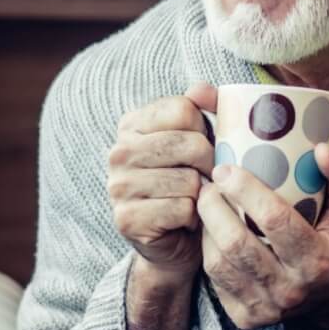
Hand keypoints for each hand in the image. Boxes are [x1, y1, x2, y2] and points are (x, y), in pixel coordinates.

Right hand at [107, 83, 217, 279]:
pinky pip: (181, 209)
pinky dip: (193, 218)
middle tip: (206, 179)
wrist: (175, 240)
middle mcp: (119, 152)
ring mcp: (118, 186)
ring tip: (193, 200)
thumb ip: (204, 108)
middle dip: (210, 165)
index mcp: (132, 124)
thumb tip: (202, 88)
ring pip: (189, 180)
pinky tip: (184, 220)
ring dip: (202, 195)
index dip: (205, 130)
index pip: (183, 109)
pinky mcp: (127, 219)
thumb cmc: (190, 183)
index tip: (203, 147)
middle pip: (190, 144)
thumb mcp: (200, 140)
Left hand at [196, 143, 328, 329]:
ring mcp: (266, 307)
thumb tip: (322, 150)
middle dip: (214, 207)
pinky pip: (215, 279)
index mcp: (317, 260)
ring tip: (208, 202)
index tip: (227, 169)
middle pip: (237, 243)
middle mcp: (291, 289)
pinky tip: (212, 231)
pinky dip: (208, 250)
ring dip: (207, 227)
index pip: (275, 220)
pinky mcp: (246, 318)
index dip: (246, 191)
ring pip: (219, 262)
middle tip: (210, 184)